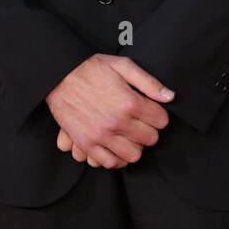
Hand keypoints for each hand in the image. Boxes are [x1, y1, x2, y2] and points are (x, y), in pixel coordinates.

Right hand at [46, 53, 173, 168]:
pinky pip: (110, 163)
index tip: (151, 111)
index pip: (161, 121)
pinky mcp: (87, 143)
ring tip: (129, 136)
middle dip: (149, 130)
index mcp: (130, 102)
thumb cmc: (91, 68)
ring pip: (134, 155)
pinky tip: (116, 147)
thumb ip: (148, 82)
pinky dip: (117, 158)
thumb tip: (170, 97)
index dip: (158, 115)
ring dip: (135, 146)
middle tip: (140, 123)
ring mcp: (102, 135)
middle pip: (150, 139)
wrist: (59, 75)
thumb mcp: (122, 65)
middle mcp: (118, 122)